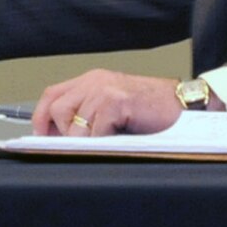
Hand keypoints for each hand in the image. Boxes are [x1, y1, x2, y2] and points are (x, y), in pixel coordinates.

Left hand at [30, 70, 183, 137]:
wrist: (186, 105)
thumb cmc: (155, 110)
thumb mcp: (116, 107)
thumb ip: (91, 114)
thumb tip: (64, 138)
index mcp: (93, 80)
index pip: (53, 94)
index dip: (41, 117)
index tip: (40, 137)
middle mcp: (95, 81)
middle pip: (57, 109)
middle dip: (64, 134)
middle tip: (81, 146)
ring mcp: (105, 89)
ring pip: (74, 125)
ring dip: (85, 142)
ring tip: (105, 144)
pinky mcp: (116, 102)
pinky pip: (94, 131)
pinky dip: (102, 142)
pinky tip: (117, 140)